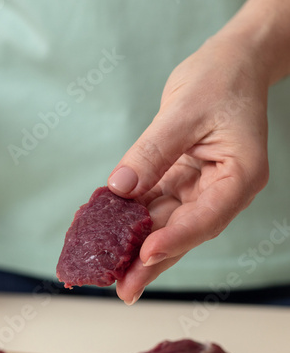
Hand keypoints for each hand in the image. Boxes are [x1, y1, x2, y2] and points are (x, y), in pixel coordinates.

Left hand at [108, 35, 268, 303]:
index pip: (207, 216)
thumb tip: (120, 188)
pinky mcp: (184, 181)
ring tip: (113, 272)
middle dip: (153, 259)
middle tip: (125, 290)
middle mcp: (224, 189)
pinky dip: (135, 218)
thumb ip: (152, 152)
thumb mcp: (184, 110)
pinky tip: (113, 235)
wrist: (232, 63)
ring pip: (169, 224)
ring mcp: (204, 187)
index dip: (176, 237)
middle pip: (185, 231)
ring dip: (139, 246)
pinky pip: (158, 204)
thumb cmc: (219, 79)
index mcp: (240, 175)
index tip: (145, 254)